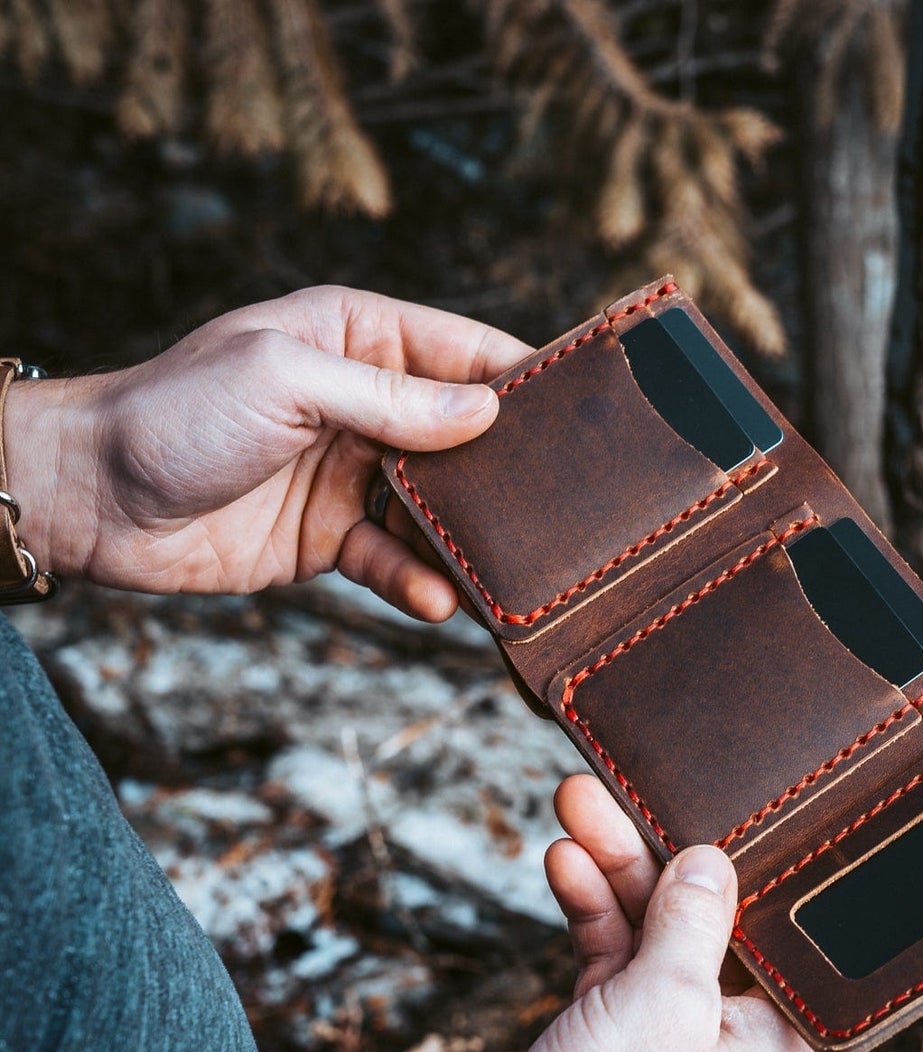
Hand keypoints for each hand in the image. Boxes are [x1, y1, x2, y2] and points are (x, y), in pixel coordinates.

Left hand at [7, 286, 530, 618]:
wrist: (94, 500)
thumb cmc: (175, 414)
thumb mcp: (287, 380)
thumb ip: (391, 398)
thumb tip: (488, 411)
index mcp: (358, 338)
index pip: (465, 350)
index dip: (526, 377)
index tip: (586, 410)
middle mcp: (367, 404)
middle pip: (468, 435)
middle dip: (511, 470)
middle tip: (571, 504)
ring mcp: (356, 474)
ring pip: (441, 507)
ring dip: (472, 538)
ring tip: (512, 569)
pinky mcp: (335, 538)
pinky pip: (397, 560)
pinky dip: (419, 581)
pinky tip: (437, 600)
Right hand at [431, 774, 837, 1051]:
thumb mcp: (664, 1006)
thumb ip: (692, 920)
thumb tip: (714, 858)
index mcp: (790, 1040)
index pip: (788, 924)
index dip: (757, 855)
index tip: (733, 794)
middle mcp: (742, 1038)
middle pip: (712, 918)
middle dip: (660, 851)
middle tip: (615, 788)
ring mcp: (676, 1042)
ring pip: (655, 934)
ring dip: (614, 872)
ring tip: (575, 803)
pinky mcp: (619, 1046)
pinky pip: (614, 963)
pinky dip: (591, 916)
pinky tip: (563, 866)